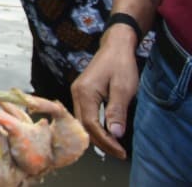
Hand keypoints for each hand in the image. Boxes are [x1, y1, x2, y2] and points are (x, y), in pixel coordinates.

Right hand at [71, 32, 139, 158]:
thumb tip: (115, 134)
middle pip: (83, 126)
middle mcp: (76, 93)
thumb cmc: (120, 65)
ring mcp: (77, 92)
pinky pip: (84, 115)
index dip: (106, 141)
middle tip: (119, 153)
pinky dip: (94, 127)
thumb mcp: (123, 88)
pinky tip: (106, 132)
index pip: (91, 125)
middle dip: (101, 142)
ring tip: (114, 146)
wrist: (115, 46)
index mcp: (84, 93)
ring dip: (97, 136)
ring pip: (82, 121)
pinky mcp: (81, 92)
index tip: (121, 152)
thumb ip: (117, 111)